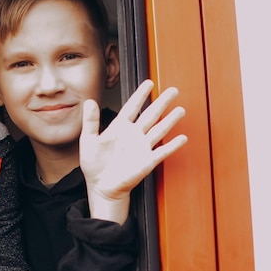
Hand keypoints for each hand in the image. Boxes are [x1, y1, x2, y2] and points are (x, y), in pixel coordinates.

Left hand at [80, 79, 186, 223]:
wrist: (101, 187)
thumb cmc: (94, 165)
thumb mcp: (88, 140)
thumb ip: (90, 121)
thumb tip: (89, 101)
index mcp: (119, 128)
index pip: (132, 107)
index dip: (140, 95)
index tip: (148, 83)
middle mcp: (133, 135)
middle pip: (151, 114)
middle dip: (162, 102)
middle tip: (173, 90)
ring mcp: (142, 147)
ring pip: (159, 129)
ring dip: (170, 120)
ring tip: (181, 109)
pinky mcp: (147, 161)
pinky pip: (162, 151)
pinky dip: (172, 145)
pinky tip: (182, 138)